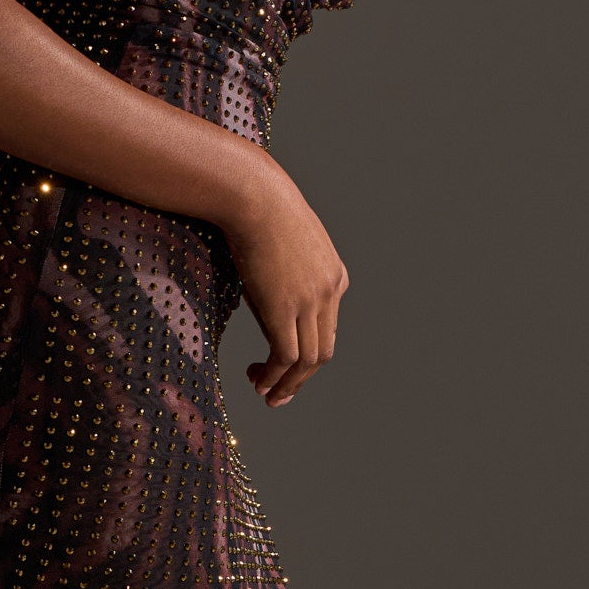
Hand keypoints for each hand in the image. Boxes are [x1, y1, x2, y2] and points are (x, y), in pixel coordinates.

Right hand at [223, 165, 349, 407]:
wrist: (253, 194)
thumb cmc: (260, 208)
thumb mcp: (286, 241)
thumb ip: (287, 268)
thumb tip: (266, 284)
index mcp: (335, 276)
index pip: (327, 329)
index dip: (306, 354)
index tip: (282, 364)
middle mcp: (329, 291)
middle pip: (323, 351)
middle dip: (301, 379)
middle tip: (277, 393)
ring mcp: (310, 301)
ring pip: (308, 361)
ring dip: (287, 385)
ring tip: (267, 394)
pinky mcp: (285, 308)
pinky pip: (286, 356)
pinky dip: (275, 376)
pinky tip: (259, 380)